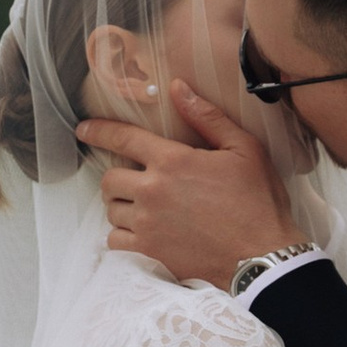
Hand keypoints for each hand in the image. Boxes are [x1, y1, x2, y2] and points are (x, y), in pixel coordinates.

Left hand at [76, 83, 297, 290]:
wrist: (262, 258)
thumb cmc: (258, 203)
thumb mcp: (244, 150)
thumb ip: (207, 117)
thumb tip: (177, 88)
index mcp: (173, 161)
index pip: (123, 138)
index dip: (99, 131)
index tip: (84, 130)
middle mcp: (153, 191)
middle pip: (109, 180)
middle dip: (118, 178)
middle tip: (136, 183)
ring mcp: (147, 224)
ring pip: (111, 211)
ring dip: (122, 208)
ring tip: (143, 210)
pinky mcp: (149, 253)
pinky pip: (114, 241)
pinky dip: (122, 236)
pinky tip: (141, 234)